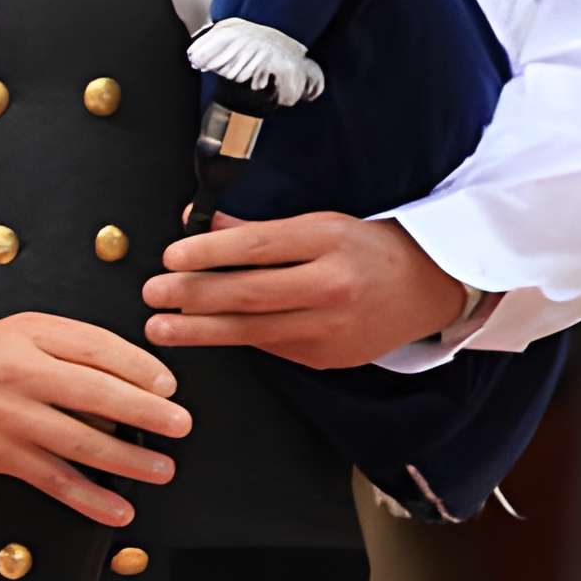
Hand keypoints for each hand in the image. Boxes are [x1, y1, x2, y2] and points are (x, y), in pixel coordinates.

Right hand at [0, 313, 190, 527]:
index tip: (168, 385)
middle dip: (144, 413)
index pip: (96, 348)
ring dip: (127, 461)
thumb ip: (71, 344)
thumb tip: (131, 373)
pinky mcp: (3, 456)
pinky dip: (89, 499)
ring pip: (80, 442)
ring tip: (162, 469)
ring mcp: (13, 419)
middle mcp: (23, 376)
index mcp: (31, 337)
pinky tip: (117, 510)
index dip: (139, 367)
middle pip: (95, 394)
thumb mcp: (21, 331)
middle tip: (180, 425)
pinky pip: (54, 480)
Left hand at [143, 212, 465, 369]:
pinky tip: (207, 333)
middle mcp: (331, 286)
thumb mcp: (318, 223)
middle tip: (153, 294)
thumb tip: (201, 223)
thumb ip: (258, 229)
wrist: (427, 288)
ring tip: (161, 327)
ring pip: (253, 330)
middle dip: (193, 296)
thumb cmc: (367, 249)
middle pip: (249, 294)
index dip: (208, 253)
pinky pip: (271, 346)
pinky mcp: (327, 358)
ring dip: (200, 330)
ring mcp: (331, 328)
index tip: (171, 257)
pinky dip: (238, 338)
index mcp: (328, 241)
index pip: (256, 247)